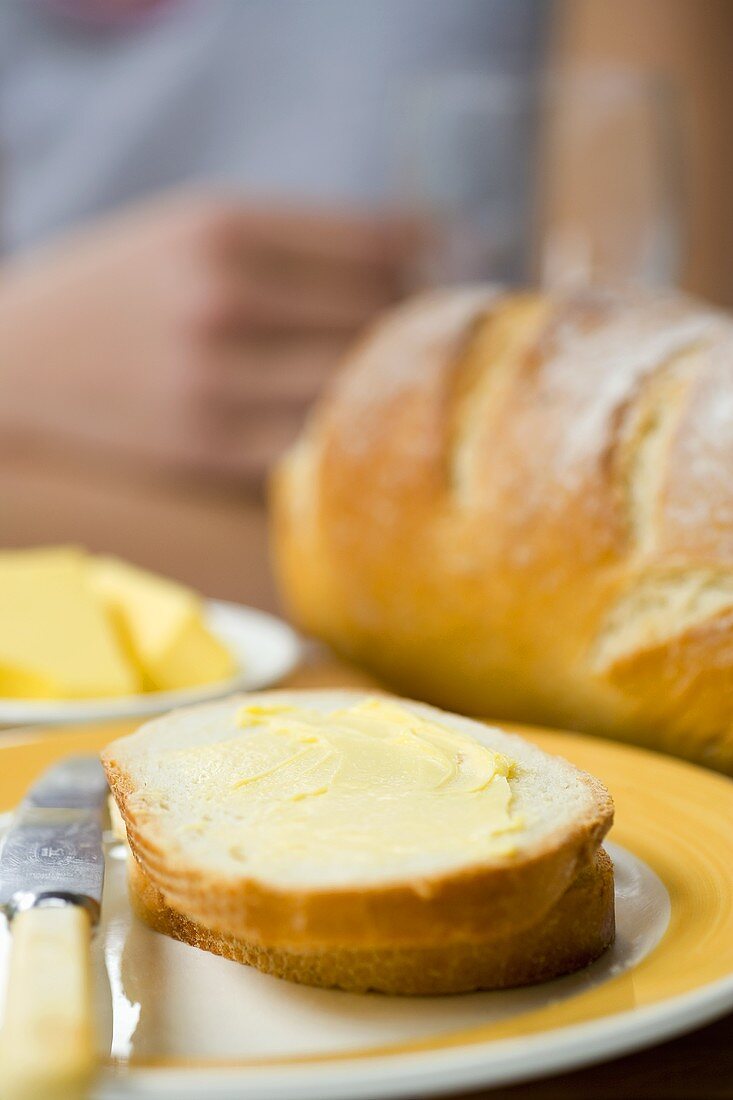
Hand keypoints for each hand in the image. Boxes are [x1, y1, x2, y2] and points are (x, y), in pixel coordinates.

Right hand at [0, 192, 410, 483]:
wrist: (20, 364)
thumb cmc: (119, 286)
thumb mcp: (191, 224)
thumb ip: (299, 234)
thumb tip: (418, 251)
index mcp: (223, 229)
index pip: (378, 247)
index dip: (427, 262)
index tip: (444, 270)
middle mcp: (224, 303)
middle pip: (378, 318)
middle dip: (416, 323)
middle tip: (428, 328)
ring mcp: (219, 385)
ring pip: (356, 385)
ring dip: (390, 380)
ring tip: (392, 372)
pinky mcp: (215, 451)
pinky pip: (319, 441)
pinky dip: (347, 428)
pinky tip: (350, 416)